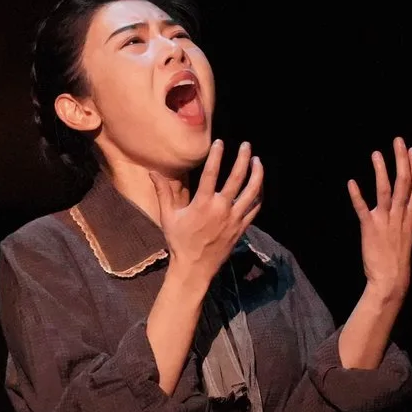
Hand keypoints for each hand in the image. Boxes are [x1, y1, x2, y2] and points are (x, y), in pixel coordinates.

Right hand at [153, 139, 262, 283]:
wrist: (195, 268)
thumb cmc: (179, 241)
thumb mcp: (168, 216)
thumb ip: (163, 192)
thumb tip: (152, 172)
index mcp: (202, 204)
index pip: (212, 173)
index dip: (217, 156)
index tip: (221, 143)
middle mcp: (221, 209)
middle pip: (237, 179)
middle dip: (244, 159)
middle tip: (247, 145)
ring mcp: (234, 218)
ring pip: (252, 192)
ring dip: (257, 174)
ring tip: (258, 161)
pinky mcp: (241, 227)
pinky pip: (255, 208)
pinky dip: (259, 195)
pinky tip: (259, 185)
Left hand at [347, 138, 411, 302]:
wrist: (391, 280)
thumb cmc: (397, 259)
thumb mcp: (405, 234)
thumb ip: (403, 217)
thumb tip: (401, 204)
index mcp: (410, 217)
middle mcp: (400, 216)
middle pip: (404, 183)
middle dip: (402, 161)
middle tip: (399, 141)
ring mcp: (385, 222)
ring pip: (385, 192)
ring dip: (381, 171)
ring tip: (376, 153)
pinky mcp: (370, 229)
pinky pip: (363, 209)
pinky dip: (357, 196)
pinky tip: (351, 182)